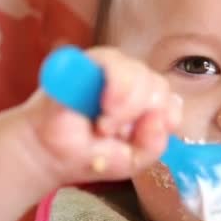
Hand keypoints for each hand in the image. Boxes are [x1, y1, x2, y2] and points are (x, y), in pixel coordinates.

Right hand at [21, 47, 181, 187]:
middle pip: (159, 86)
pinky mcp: (90, 59)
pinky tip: (101, 104)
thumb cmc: (91, 154)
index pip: (172, 102)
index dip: (164, 119)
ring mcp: (114, 69)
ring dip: (125, 104)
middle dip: (138, 114)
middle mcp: (136, 83)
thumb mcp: (132, 160)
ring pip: (140, 73)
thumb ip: (154, 145)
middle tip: (110, 133)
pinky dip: (114, 86)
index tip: (137, 136)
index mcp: (149, 106)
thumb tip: (159, 119)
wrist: (48, 152)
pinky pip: (114, 62)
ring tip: (102, 125)